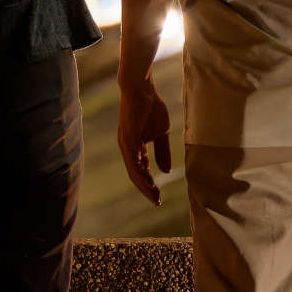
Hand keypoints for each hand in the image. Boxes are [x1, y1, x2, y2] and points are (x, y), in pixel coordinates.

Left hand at [117, 76, 172, 205]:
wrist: (142, 89)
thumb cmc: (151, 107)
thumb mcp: (161, 133)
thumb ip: (162, 152)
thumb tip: (166, 171)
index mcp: (134, 146)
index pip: (141, 170)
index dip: (149, 184)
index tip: (159, 197)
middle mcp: (127, 147)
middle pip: (135, 174)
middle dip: (146, 189)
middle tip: (156, 202)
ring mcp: (126, 143)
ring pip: (133, 170)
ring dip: (144, 184)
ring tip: (154, 196)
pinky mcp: (128, 137)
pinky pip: (134, 160)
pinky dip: (141, 172)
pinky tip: (149, 181)